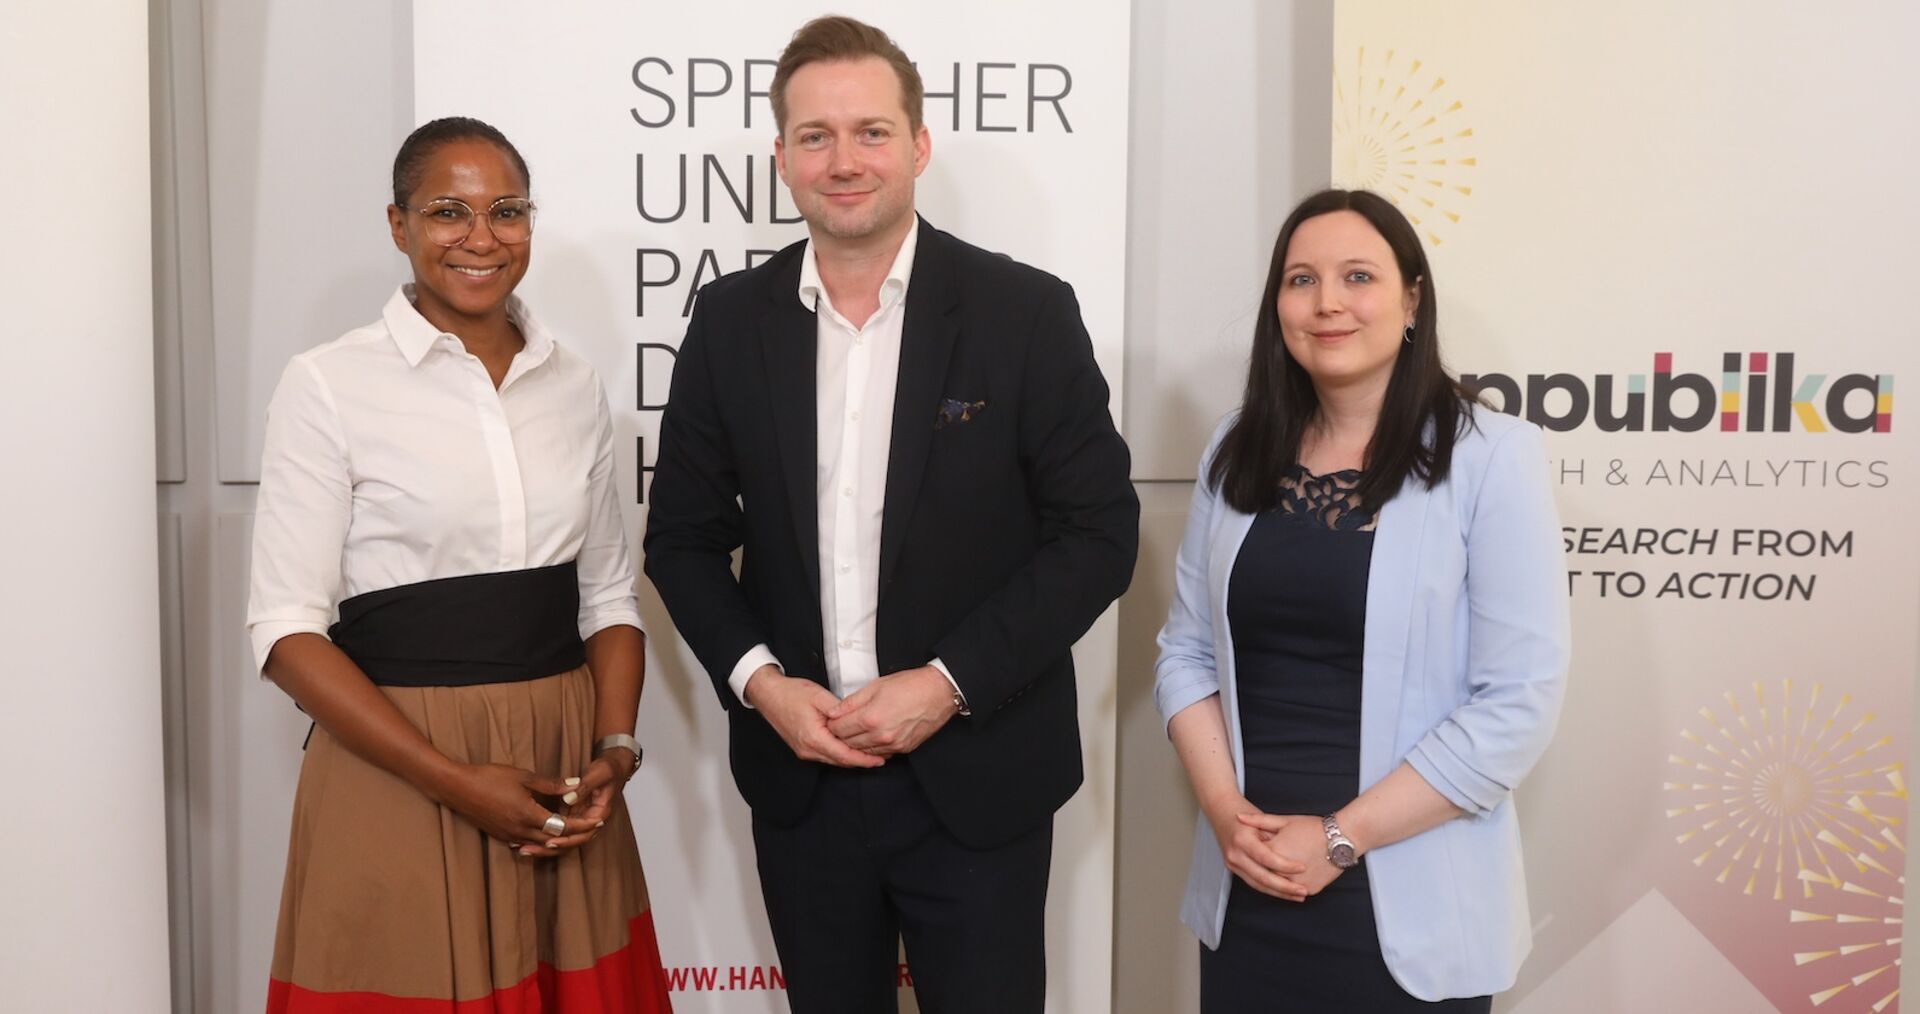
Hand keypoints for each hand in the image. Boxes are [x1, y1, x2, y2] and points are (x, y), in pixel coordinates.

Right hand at [437, 762, 601, 857]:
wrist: (457, 788)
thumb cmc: (489, 777)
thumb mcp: (524, 777)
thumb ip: (551, 784)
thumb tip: (576, 784)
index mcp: (528, 815)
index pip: (564, 826)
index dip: (583, 825)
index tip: (598, 821)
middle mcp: (520, 831)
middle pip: (556, 841)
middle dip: (577, 836)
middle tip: (593, 829)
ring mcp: (510, 836)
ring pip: (542, 846)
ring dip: (560, 842)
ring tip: (576, 834)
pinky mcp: (501, 836)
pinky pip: (528, 844)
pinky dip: (543, 843)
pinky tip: (549, 837)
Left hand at [538, 753, 629, 853]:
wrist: (614, 766)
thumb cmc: (608, 769)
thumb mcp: (600, 773)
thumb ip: (584, 786)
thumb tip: (569, 798)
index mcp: (600, 813)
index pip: (584, 834)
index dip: (566, 839)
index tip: (550, 841)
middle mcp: (590, 821)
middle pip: (571, 842)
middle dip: (550, 848)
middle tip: (530, 850)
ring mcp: (581, 819)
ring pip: (564, 839)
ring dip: (545, 846)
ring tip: (524, 850)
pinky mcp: (573, 815)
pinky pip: (559, 830)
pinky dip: (545, 835)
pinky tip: (528, 839)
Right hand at [745, 667, 884, 767]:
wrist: (768, 695)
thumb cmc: (791, 693)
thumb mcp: (819, 696)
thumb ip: (839, 709)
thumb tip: (856, 719)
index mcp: (813, 738)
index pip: (844, 755)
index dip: (864, 759)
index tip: (880, 759)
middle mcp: (808, 749)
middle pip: (840, 761)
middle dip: (861, 761)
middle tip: (882, 758)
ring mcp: (804, 750)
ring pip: (833, 760)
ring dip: (851, 759)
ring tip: (871, 755)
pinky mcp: (803, 747)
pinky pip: (826, 755)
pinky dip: (840, 754)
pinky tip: (851, 748)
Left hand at [825, 666, 957, 756]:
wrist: (939, 693)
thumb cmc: (910, 685)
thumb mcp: (876, 686)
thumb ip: (851, 701)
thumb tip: (833, 711)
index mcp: (871, 717)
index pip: (838, 728)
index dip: (831, 723)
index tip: (832, 719)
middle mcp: (880, 735)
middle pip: (848, 743)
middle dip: (841, 734)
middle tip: (841, 725)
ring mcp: (893, 744)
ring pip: (862, 751)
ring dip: (855, 743)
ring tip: (855, 730)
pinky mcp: (903, 749)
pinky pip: (880, 754)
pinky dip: (872, 748)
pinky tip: (872, 737)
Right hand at [1205, 800, 1310, 901]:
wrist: (1220, 810)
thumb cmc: (1241, 810)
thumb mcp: (1261, 819)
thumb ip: (1274, 838)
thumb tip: (1293, 854)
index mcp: (1242, 840)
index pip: (1267, 858)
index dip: (1286, 866)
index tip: (1302, 868)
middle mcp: (1234, 854)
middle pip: (1262, 878)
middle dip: (1285, 888)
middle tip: (1302, 891)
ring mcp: (1232, 863)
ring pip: (1258, 885)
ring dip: (1278, 892)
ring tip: (1296, 895)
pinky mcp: (1233, 868)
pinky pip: (1253, 882)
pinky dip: (1269, 888)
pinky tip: (1283, 891)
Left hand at [1236, 812, 1348, 898]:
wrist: (1342, 837)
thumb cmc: (1313, 827)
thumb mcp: (1284, 821)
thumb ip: (1258, 820)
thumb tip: (1237, 817)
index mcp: (1273, 851)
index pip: (1255, 857)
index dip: (1253, 852)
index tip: (1252, 847)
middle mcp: (1283, 871)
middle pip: (1264, 874)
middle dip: (1260, 869)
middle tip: (1261, 862)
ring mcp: (1297, 883)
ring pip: (1277, 887)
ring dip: (1272, 882)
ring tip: (1271, 872)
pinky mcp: (1310, 889)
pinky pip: (1294, 891)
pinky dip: (1288, 887)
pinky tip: (1285, 880)